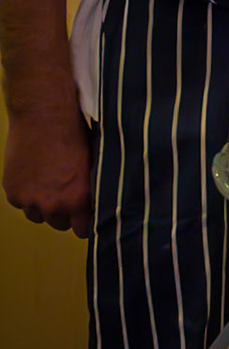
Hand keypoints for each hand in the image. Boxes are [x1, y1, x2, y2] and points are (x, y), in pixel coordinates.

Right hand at [3, 113, 92, 235]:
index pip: (83, 230)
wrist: (44, 117)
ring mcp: (29, 199)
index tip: (85, 218)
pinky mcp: (12, 191)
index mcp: (78, 199)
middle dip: (64, 214)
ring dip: (43, 206)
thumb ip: (92, 190)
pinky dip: (25, 195)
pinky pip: (20, 203)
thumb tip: (96, 204)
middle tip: (66, 196)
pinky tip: (34, 177)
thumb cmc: (75, 135)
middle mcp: (53, 204)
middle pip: (59, 224)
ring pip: (37, 216)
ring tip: (49, 185)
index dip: (85, 224)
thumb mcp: (92, 166)